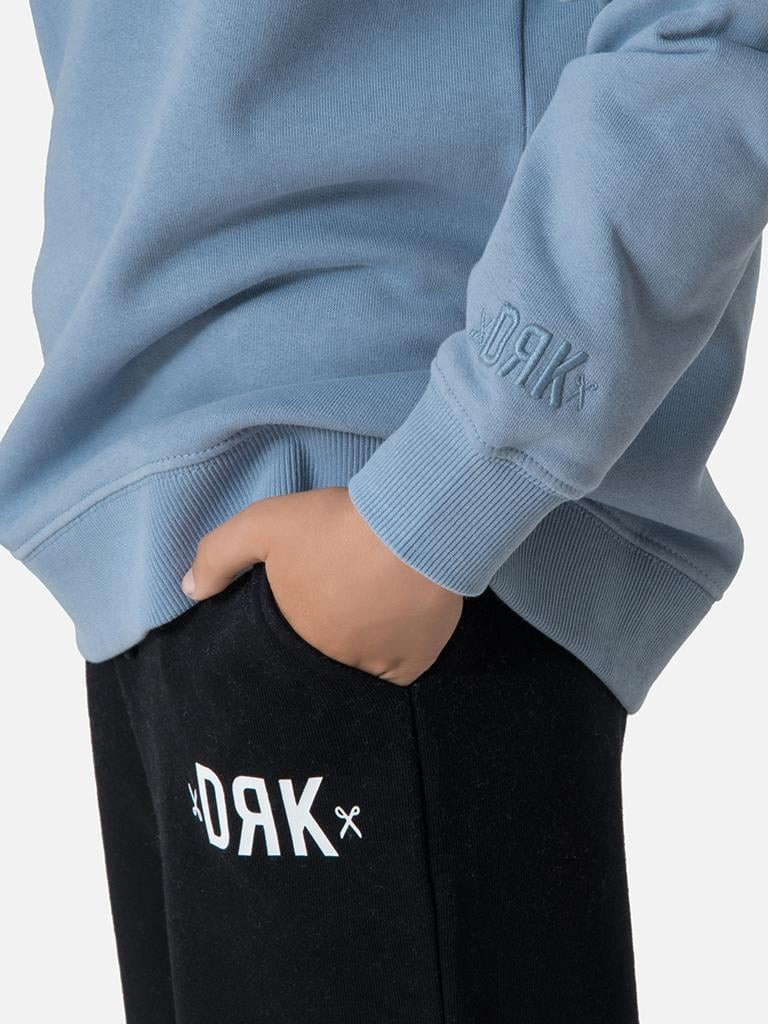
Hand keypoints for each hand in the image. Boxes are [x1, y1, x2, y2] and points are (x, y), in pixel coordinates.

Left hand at [181, 487, 463, 684]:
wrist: (415, 527)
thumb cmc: (337, 526)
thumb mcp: (264, 524)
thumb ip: (220, 555)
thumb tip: (188, 589)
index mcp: (292, 637)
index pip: (277, 653)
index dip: (284, 634)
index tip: (295, 616)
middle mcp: (330, 664)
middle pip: (318, 662)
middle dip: (320, 643)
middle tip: (334, 613)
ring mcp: (375, 670)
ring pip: (357, 671)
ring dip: (356, 651)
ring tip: (365, 619)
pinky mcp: (414, 665)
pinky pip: (396, 673)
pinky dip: (392, 656)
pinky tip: (395, 628)